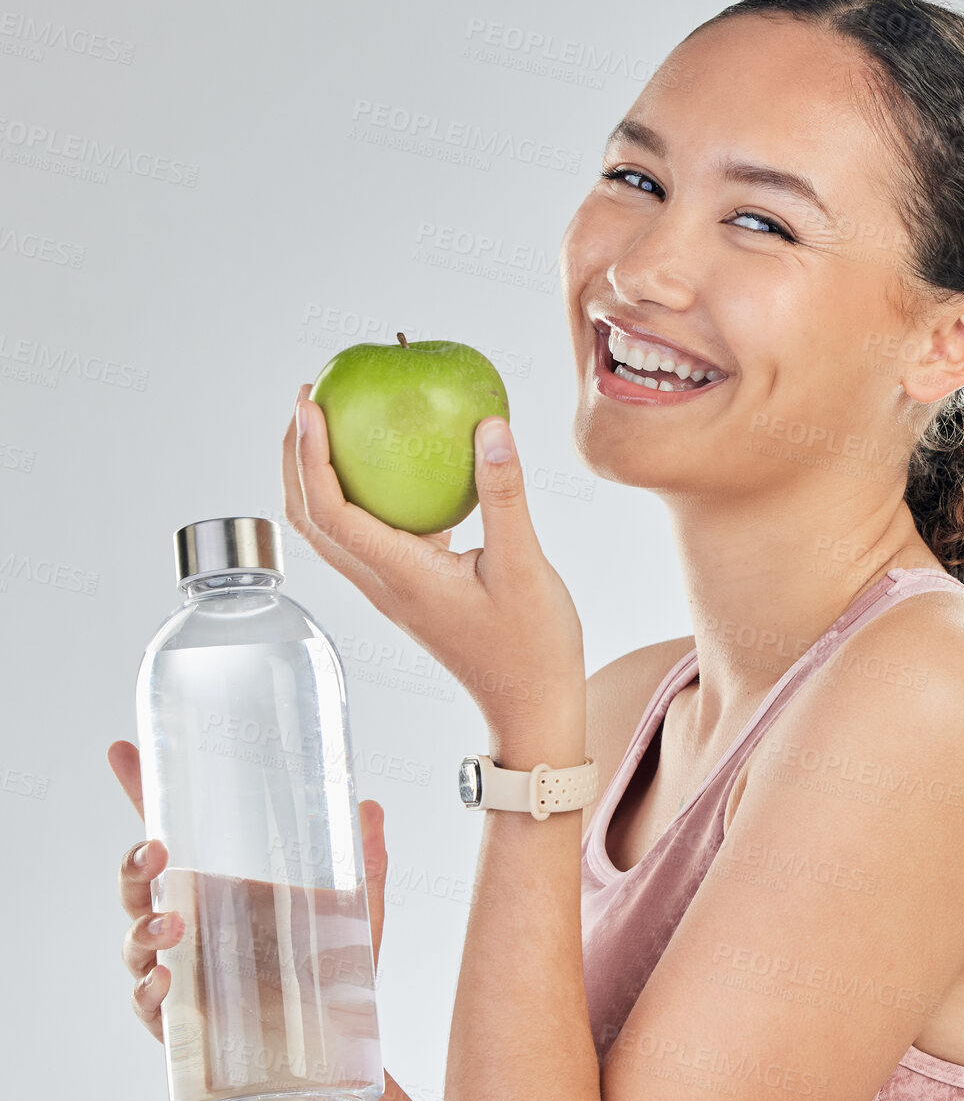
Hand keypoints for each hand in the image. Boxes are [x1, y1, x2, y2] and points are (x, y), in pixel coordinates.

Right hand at [106, 740, 389, 1040]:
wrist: (339, 1054)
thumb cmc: (337, 976)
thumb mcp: (357, 912)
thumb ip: (366, 862)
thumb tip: (371, 807)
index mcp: (220, 885)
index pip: (171, 832)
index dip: (141, 792)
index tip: (121, 749)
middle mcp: (193, 923)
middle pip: (138, 884)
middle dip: (133, 865)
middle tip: (155, 853)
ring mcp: (182, 971)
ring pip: (135, 941)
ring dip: (141, 928)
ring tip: (172, 925)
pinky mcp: (181, 1024)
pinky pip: (147, 1004)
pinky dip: (146, 991)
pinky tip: (163, 981)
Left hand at [282, 387, 584, 738]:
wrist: (530, 703)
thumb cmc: (531, 645)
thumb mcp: (525, 565)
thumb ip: (504, 494)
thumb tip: (489, 426)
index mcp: (400, 577)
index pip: (331, 511)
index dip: (309, 454)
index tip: (310, 403)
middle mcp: (382, 583)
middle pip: (308, 517)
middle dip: (294, 455)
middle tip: (309, 397)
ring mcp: (391, 588)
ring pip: (330, 528)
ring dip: (316, 474)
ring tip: (334, 422)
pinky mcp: (408, 588)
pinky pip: (366, 533)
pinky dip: (360, 492)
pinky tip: (395, 463)